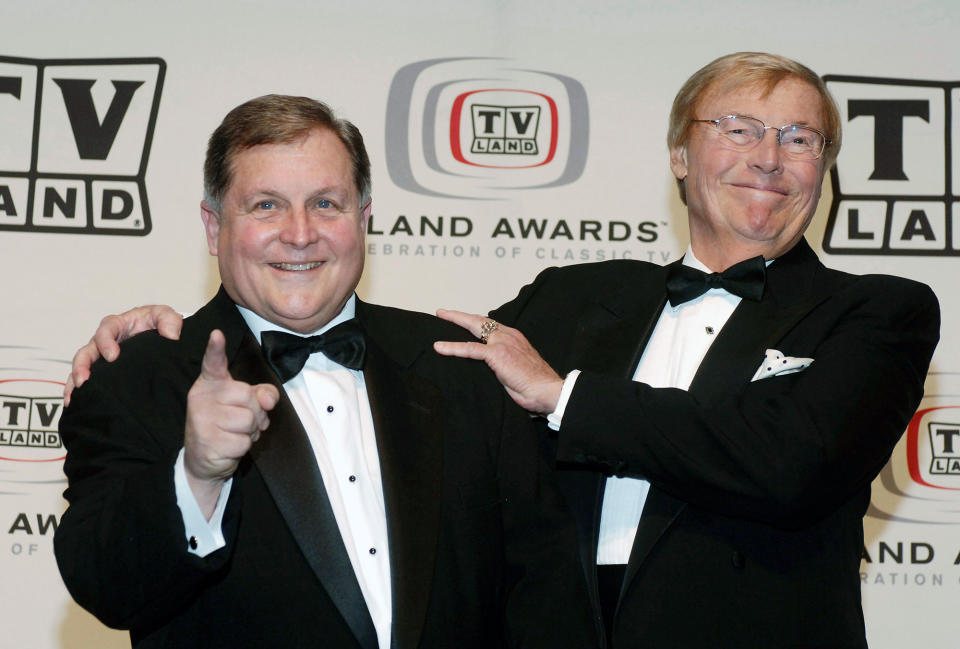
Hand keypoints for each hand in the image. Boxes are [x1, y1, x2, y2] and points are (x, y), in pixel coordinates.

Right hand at [64, 305, 182, 405]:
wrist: (163, 338)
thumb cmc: (160, 324)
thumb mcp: (166, 316)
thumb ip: (170, 320)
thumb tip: (171, 335)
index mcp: (118, 325)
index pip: (106, 329)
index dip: (106, 342)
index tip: (112, 356)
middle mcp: (104, 341)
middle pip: (86, 351)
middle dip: (82, 366)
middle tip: (84, 380)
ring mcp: (101, 357)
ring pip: (82, 368)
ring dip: (75, 381)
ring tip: (73, 397)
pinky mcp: (104, 371)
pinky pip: (87, 381)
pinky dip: (79, 391)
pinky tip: (75, 403)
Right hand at [184, 330, 278, 517]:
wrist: (203, 459)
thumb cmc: (226, 424)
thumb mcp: (244, 404)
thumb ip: (261, 393)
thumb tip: (268, 399)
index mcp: (210, 383)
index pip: (213, 363)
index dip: (216, 348)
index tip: (217, 334)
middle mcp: (201, 398)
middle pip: (249, 396)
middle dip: (256, 411)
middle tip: (241, 420)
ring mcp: (202, 420)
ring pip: (249, 420)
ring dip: (250, 431)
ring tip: (234, 433)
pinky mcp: (207, 442)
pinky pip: (244, 442)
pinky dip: (243, 446)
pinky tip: (229, 446)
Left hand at [433, 310, 562, 414]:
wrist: (548, 390)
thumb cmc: (536, 386)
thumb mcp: (518, 369)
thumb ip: (505, 364)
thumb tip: (494, 370)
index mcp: (514, 338)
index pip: (491, 326)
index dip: (476, 322)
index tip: (464, 320)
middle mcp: (508, 335)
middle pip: (480, 320)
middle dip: (460, 315)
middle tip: (444, 312)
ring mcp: (502, 343)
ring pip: (474, 327)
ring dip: (454, 321)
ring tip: (440, 317)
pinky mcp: (496, 354)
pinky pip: (469, 349)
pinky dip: (453, 347)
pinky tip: (440, 347)